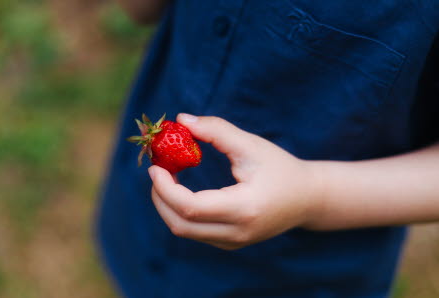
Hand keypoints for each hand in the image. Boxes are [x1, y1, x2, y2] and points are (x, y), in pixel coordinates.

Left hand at [148, 114, 322, 249]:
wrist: (308, 199)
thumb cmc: (281, 168)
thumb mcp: (251, 145)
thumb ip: (217, 130)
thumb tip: (181, 119)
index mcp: (244, 209)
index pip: (190, 207)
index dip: (165, 188)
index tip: (155, 166)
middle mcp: (236, 233)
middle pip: (180, 224)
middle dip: (160, 196)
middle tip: (157, 169)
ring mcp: (232, 242)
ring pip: (184, 231)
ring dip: (167, 205)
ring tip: (167, 177)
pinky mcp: (230, 243)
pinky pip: (194, 232)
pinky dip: (179, 212)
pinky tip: (181, 190)